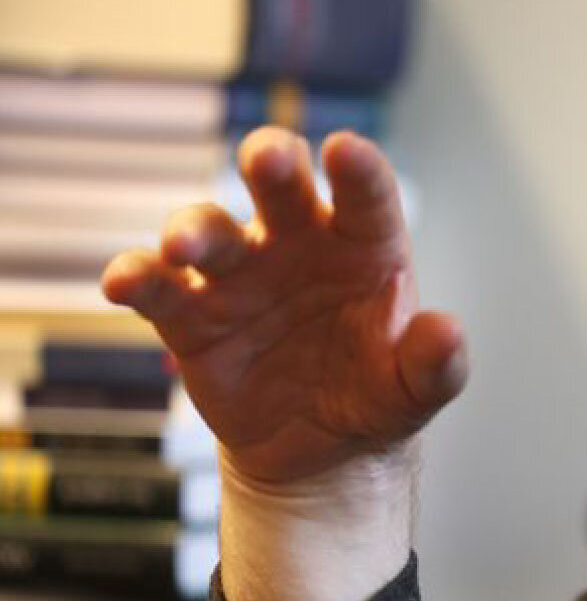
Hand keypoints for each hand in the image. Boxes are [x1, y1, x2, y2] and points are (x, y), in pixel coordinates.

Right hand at [102, 128, 466, 487]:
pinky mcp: (191, 316)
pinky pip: (158, 289)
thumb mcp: (414, 390)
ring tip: (186, 246)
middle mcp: (298, 244)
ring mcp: (241, 275)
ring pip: (211, 231)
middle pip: (280, 187)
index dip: (358, 171)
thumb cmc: (377, 395)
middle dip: (270, 163)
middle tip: (265, 157)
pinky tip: (125, 281)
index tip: (345, 150)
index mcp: (364, 247)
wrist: (322, 450)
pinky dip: (137, 277)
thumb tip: (446, 332)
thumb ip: (434, 364)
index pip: (366, 197)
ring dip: (194, 230)